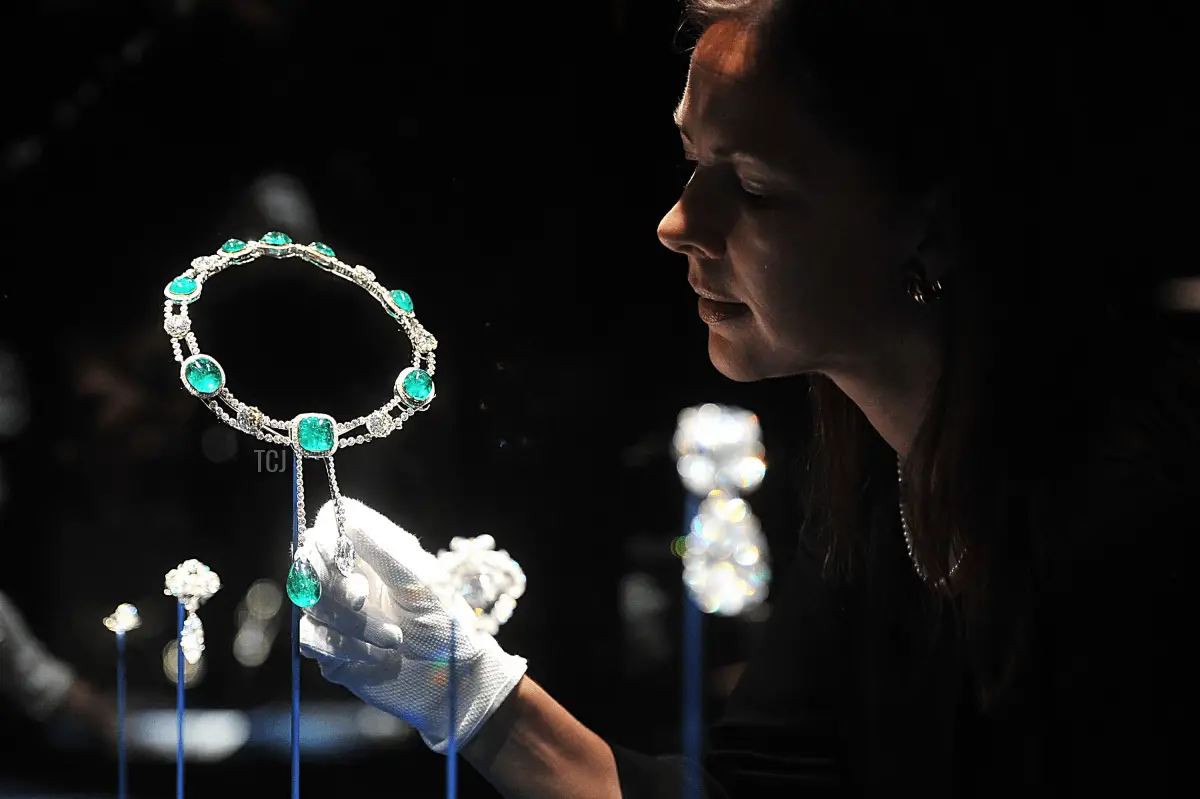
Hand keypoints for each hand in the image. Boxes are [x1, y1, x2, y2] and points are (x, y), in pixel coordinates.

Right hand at [298, 498, 527, 753]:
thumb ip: (384, 551)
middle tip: (362, 602)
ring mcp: (339, 612)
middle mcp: (353, 577)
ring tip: (392, 640)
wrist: (451, 685)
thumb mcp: (422, 582)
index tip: (338, 558)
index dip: (326, 536)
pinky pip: (310, 639)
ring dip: (350, 625)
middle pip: (311, 563)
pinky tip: (372, 658)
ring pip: (311, 604)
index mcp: (377, 552)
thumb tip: (349, 519)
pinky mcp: (331, 647)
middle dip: (334, 586)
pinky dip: (341, 648)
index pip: (332, 523)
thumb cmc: (447, 625)